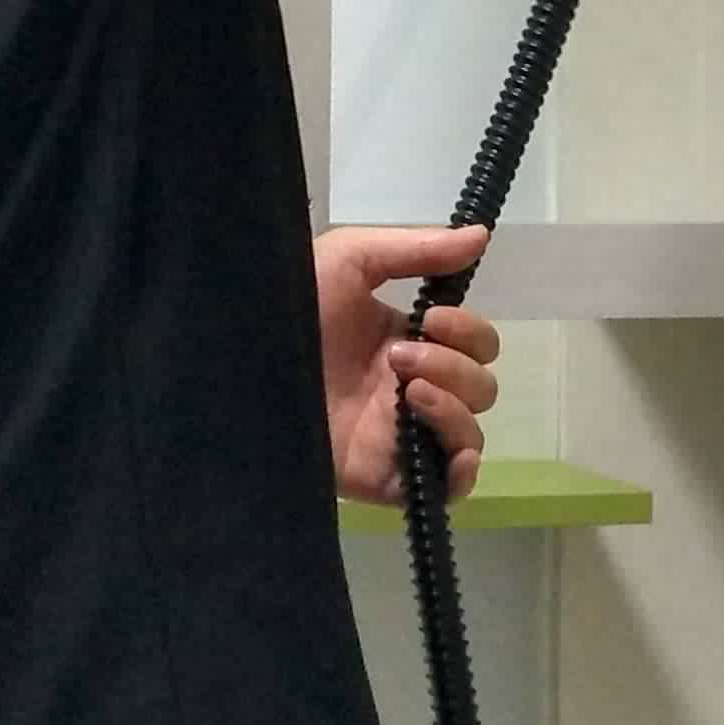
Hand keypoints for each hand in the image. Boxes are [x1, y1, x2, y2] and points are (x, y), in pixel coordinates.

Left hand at [317, 225, 503, 509]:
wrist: (242, 364)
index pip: (474, 344)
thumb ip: (417, 249)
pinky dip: (462, 474)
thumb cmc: (289, 308)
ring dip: (454, 406)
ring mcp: (398, 436)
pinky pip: (445, 489)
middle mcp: (407, 390)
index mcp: (404, 342)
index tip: (433, 317)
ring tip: (408, 392)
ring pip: (467, 435)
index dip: (468, 331)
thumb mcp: (350, 261)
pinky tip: (449, 452)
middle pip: (479, 388)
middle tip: (400, 357)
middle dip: (455, 365)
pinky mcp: (383, 476)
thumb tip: (482, 235)